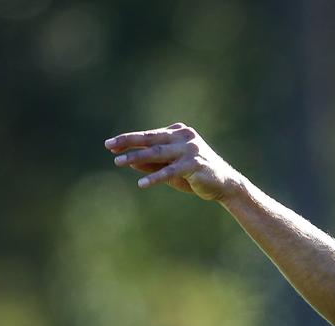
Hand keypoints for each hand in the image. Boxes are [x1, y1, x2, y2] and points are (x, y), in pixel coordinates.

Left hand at [105, 123, 242, 199]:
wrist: (224, 184)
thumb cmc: (195, 175)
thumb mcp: (170, 168)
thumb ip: (153, 163)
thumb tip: (131, 161)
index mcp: (178, 133)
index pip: (149, 135)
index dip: (129, 139)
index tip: (110, 145)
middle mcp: (184, 137)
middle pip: (151, 139)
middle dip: (129, 143)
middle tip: (110, 147)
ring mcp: (190, 150)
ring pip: (158, 153)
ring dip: (137, 157)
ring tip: (120, 162)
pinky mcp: (195, 164)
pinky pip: (170, 171)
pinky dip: (155, 177)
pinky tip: (141, 183)